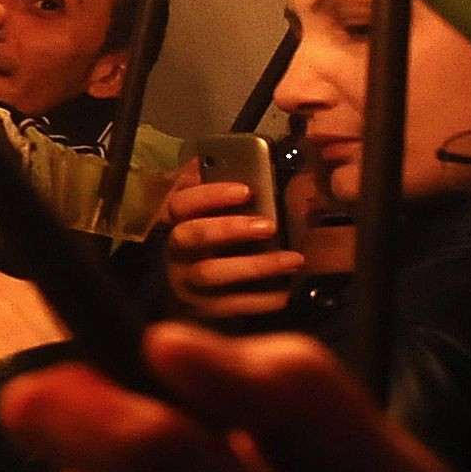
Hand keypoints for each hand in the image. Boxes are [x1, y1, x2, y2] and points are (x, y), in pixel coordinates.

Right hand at [159, 177, 304, 324]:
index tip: (246, 191)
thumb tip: (217, 162)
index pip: (181, 203)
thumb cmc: (220, 242)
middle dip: (229, 229)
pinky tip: (286, 291)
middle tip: (269, 226)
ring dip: (254, 265)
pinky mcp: (204, 309)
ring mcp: (187, 282)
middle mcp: (177, 251)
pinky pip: (230, 306)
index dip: (210, 195)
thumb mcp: (219, 212)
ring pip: (210, 273)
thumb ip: (221, 189)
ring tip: (292, 259)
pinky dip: (260, 299)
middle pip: (190, 236)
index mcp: (179, 222)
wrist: (204, 296)